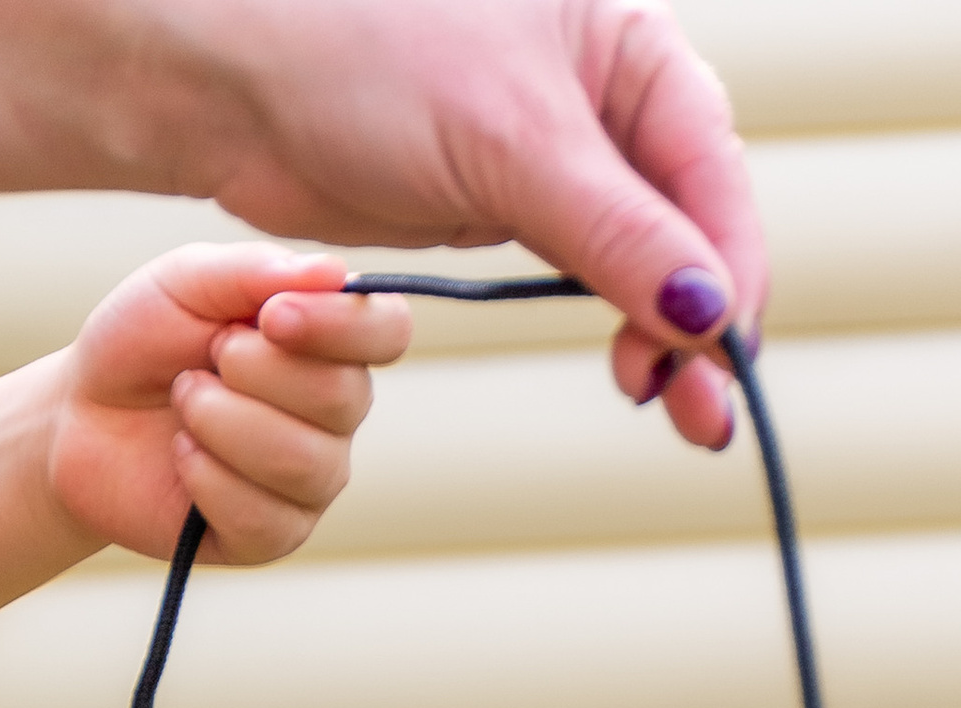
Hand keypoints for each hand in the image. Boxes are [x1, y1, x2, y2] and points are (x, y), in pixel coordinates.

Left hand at [45, 243, 409, 564]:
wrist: (81, 417)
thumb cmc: (141, 342)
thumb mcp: (184, 282)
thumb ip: (252, 272)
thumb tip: (333, 273)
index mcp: (326, 342)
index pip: (386, 331)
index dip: (342, 326)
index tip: (271, 316)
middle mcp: (333, 416)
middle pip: (345, 398)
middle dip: (257, 372)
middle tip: (204, 361)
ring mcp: (308, 481)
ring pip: (306, 463)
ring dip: (226, 424)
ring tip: (185, 405)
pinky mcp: (270, 536)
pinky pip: (265, 518)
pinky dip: (208, 478)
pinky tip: (182, 457)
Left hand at [182, 0, 764, 453]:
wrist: (233, 77)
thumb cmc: (361, 57)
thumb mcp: (510, 143)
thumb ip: (619, 233)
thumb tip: (712, 314)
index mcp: (625, 39)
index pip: (711, 169)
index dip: (727, 271)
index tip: (723, 358)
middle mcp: (603, 87)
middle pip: (688, 218)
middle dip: (700, 316)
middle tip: (703, 415)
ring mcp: (557, 149)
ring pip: (642, 254)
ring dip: (661, 331)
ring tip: (667, 404)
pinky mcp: (505, 200)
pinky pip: (586, 269)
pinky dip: (611, 320)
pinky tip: (628, 367)